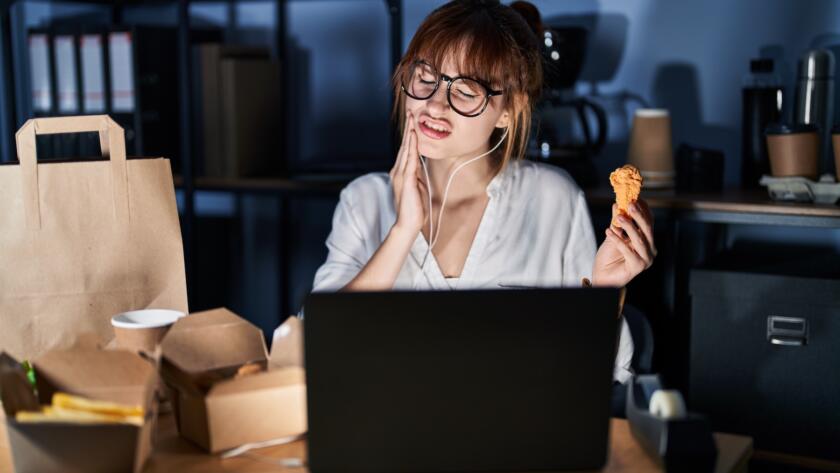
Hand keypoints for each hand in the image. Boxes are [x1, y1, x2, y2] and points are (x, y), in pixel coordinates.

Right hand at [389, 112, 426, 233]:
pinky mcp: (406, 180)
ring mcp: (401, 175)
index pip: (406, 150)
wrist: (407, 223)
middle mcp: (398, 171)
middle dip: (408, 129)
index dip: (409, 135)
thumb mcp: (417, 187)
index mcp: (401, 172)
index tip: (412, 122)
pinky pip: (410, 159)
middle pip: (404, 146)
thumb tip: (418, 164)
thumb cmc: (414, 208)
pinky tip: (414, 137)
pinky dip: (412, 146)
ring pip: (406, 149)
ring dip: (409, 134)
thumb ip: (416, 174)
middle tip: (410, 113)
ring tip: (412, 120)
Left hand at [592, 200, 655, 286]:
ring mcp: (645, 259)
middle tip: (630, 204)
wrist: (601, 277)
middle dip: (638, 215)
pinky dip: (618, 240)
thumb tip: (617, 204)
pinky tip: (608, 232)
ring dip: (629, 226)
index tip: (634, 198)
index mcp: (647, 241)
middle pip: (647, 229)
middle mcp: (649, 249)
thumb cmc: (608, 258)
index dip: (643, 209)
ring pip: (639, 239)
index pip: (649, 222)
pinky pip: (628, 251)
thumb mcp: (612, 235)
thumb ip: (616, 221)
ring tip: (618, 217)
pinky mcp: (637, 267)